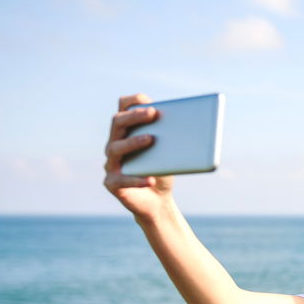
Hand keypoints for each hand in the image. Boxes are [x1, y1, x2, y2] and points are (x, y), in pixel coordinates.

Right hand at [103, 93, 174, 219]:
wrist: (158, 202)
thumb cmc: (163, 171)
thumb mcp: (169, 152)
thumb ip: (172, 137)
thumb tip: (193, 123)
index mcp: (127, 132)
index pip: (123, 109)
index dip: (133, 103)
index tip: (150, 102)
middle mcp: (114, 144)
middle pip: (117, 123)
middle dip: (135, 116)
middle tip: (153, 113)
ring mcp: (110, 163)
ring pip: (115, 148)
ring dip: (133, 142)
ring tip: (151, 139)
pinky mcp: (111, 184)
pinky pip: (121, 179)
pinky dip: (137, 179)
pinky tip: (151, 179)